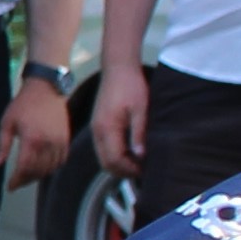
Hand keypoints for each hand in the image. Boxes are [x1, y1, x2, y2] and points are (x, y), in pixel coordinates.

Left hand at [0, 75, 73, 185]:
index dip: (17, 181)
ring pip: (50, 169)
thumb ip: (2, 145)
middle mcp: (48, 144)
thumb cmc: (23, 105)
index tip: (10, 187)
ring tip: (27, 176)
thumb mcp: (7, 122)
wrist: (46, 89)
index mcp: (31, 140)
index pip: (24, 168)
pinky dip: (51, 168)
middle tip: (17, 182)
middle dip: (25, 180)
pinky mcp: (66, 140)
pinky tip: (42, 167)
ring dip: (38, 176)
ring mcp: (59, 142)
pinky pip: (61, 161)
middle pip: (37, 171)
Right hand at [88, 59, 149, 175]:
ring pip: (103, 157)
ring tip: (137, 163)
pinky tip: (129, 151)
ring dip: (118, 164)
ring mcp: (95, 128)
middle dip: (123, 171)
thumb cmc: (131, 86)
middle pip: (106, 163)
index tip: (145, 169)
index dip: (130, 169)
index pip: (114, 160)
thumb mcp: (140, 110)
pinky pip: (102, 148)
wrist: (118, 68)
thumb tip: (141, 155)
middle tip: (141, 170)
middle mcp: (97, 131)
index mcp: (107, 127)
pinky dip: (114, 155)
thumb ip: (139, 133)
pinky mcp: (97, 124)